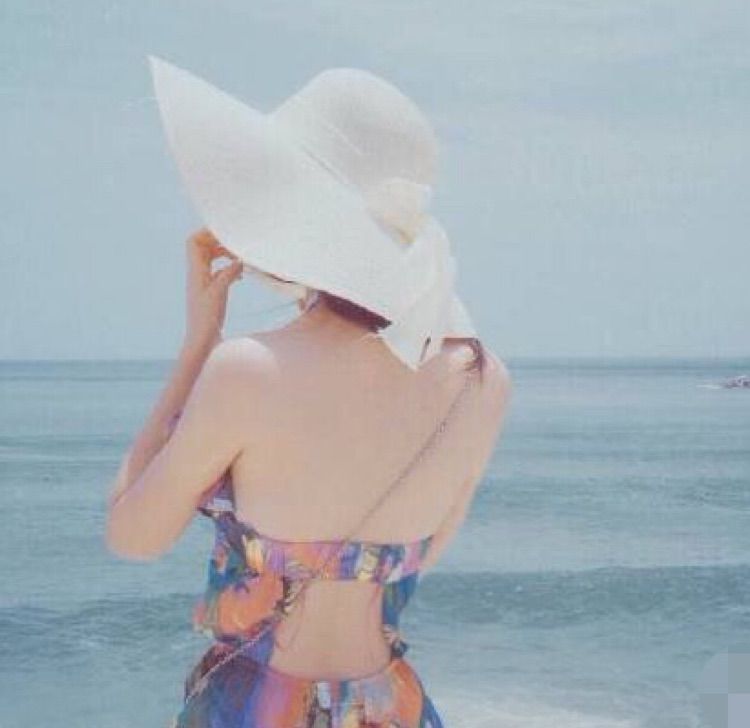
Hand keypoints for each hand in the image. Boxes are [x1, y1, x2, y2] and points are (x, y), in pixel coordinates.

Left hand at [183, 227, 242, 349]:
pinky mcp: (211, 292)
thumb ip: (228, 273)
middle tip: (237, 244)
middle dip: (219, 242)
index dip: (206, 233)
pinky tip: (241, 275)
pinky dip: (229, 268)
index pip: (194, 242)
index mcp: (195, 271)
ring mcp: (204, 283)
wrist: (201, 341)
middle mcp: (197, 274)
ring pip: (212, 259)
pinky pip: (219, 272)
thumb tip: (239, 260)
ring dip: (225, 255)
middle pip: (203, 247)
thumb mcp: (218, 293)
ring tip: (241, 258)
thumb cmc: (206, 319)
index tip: (225, 232)